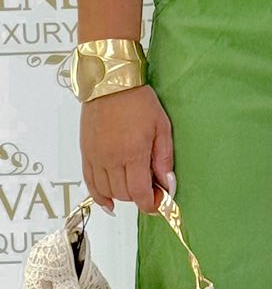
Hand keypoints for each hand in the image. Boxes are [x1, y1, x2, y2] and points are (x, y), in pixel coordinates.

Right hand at [80, 85, 175, 212]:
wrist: (110, 84)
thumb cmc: (138, 101)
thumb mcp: (161, 127)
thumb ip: (164, 159)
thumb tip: (168, 184)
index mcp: (133, 153)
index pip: (140, 193)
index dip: (150, 204)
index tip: (159, 204)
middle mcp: (111, 159)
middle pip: (124, 194)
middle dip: (140, 197)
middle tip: (151, 189)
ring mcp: (96, 158)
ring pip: (108, 191)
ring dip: (123, 195)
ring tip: (134, 187)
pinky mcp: (86, 154)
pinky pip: (90, 183)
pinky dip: (99, 196)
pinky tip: (108, 202)